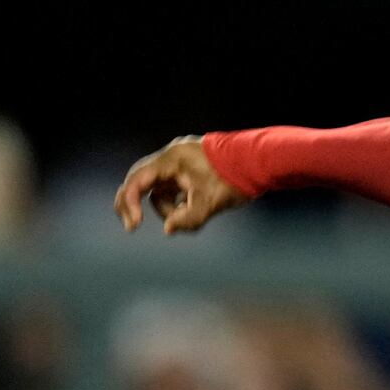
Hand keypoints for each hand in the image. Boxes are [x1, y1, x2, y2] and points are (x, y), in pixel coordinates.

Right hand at [115, 136, 249, 234]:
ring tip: (191, 215)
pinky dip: (177, 205)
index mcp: (171, 160)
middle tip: (132, 227)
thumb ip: (188, 219)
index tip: (134, 225)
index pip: (138, 180)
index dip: (129, 202)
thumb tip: (168, 230)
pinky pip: (172, 191)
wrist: (259, 164)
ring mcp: (178, 166)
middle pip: (139, 182)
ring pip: (160, 191)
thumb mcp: (211, 203)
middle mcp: (170, 159)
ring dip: (168, 209)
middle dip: (135, 205)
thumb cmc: (235, 179)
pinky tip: (191, 212)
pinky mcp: (187, 173)